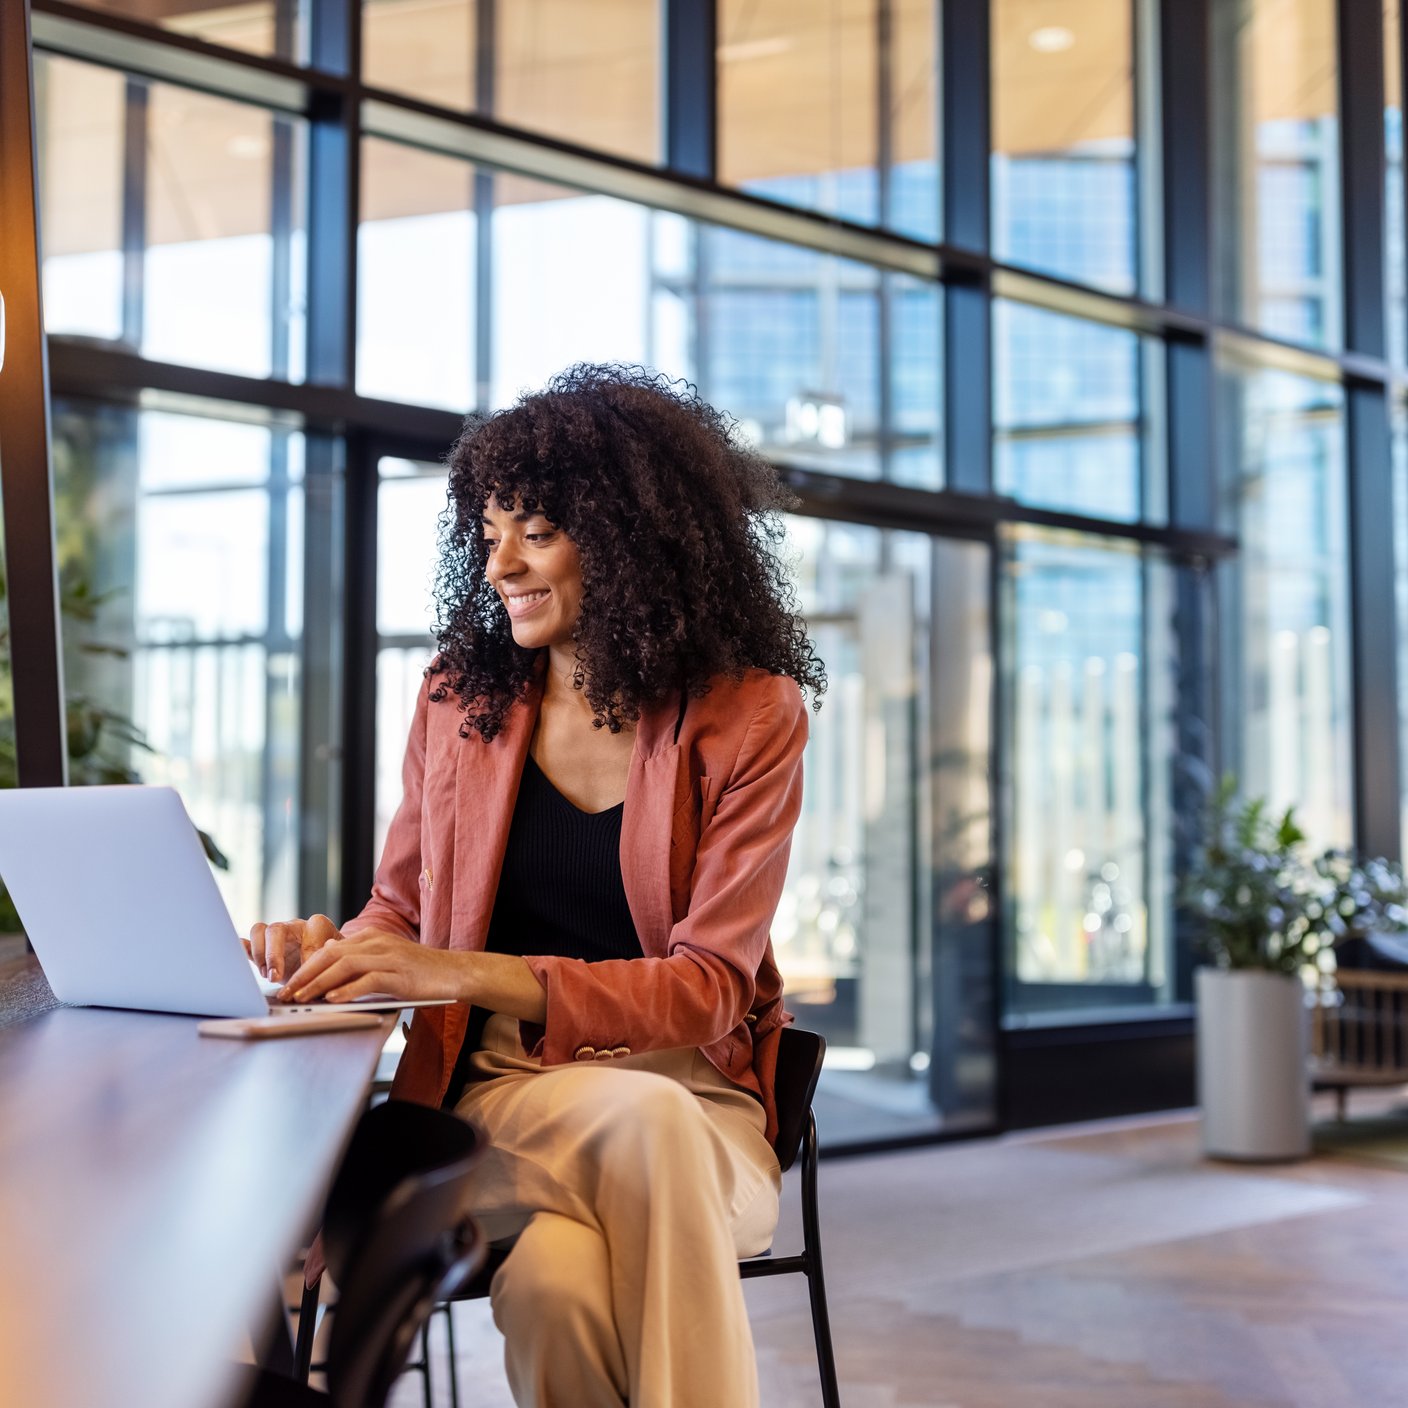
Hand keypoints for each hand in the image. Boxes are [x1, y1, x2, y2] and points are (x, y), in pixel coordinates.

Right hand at [245, 913, 339, 984]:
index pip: (310, 931)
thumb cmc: (335, 962)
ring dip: (259, 954)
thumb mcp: (339, 961)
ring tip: (266, 975)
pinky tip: (241, 964)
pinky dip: (243, 951)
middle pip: (276, 929)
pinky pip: (247, 944)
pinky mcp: (263, 948)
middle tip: (274, 977)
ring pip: (259, 931)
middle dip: (273, 954)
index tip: (307, 973)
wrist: (325, 967)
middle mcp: (295, 927)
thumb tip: (326, 948)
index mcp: (317, 926)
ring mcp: (277, 936)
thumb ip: (333, 955)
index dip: (307, 953)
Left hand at [276, 928, 466, 1004]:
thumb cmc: (420, 970)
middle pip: (331, 954)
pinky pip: (368, 979)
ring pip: (345, 965)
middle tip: (286, 994)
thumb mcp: (386, 958)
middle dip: (305, 975)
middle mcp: (377, 942)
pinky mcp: (400, 973)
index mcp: (371, 937)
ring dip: (319, 983)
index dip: (305, 967)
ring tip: (302, 999)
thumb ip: (359, 956)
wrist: (455, 971)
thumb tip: (328, 954)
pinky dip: (347, 990)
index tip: (287, 986)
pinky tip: (333, 1000)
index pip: (329, 949)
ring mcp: (389, 956)